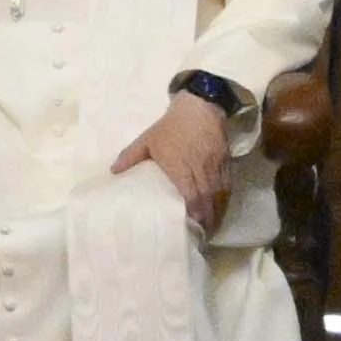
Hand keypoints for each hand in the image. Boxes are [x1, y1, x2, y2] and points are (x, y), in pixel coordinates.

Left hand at [114, 97, 226, 231]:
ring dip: (217, 212)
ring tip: (211, 227)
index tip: (191, 226)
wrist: (200, 106)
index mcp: (180, 166)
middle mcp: (200, 169)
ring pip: (219, 194)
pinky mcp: (225, 162)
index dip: (193, 213)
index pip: (190, 195)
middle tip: (202, 234)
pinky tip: (220, 207)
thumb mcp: (147, 139)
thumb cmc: (171, 125)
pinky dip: (224, 198)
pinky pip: (227, 184)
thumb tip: (113, 172)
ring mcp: (215, 166)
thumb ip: (131, 156)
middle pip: (207, 199)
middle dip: (206, 218)